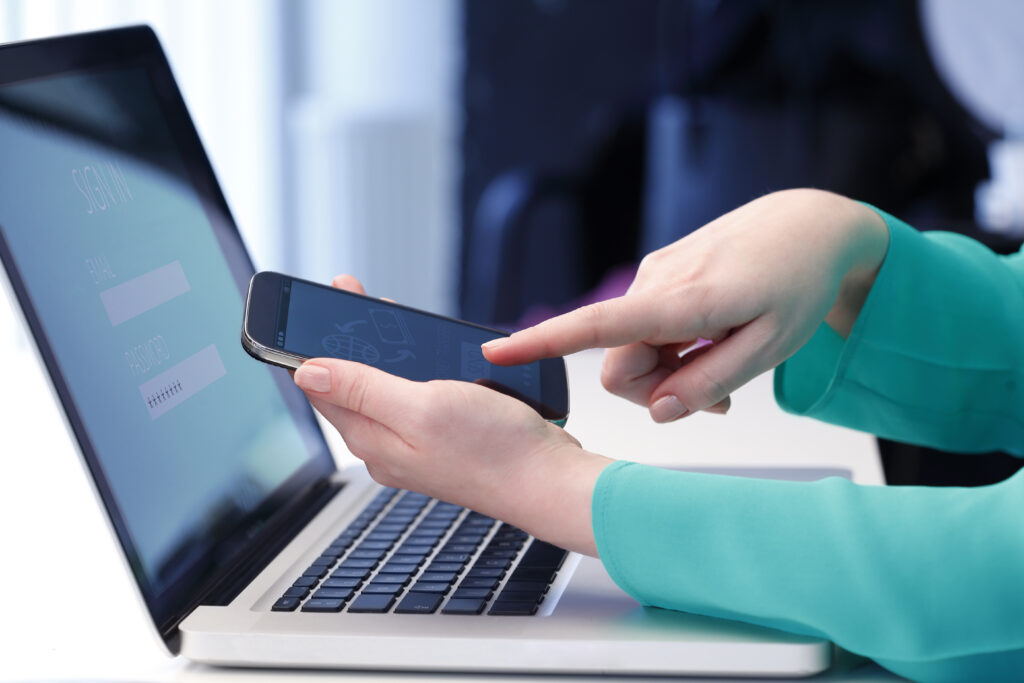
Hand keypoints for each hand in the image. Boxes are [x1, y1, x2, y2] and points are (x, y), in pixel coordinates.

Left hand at [293, 275, 612, 555]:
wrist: (548, 482)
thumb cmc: (493, 451)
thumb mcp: (420, 408)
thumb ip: (363, 388)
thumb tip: (307, 373)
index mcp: (372, 438)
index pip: (323, 386)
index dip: (314, 344)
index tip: (315, 306)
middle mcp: (388, 444)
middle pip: (351, 384)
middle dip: (346, 339)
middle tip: (350, 294)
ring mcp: (417, 443)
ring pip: (384, 388)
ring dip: (381, 351)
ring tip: (382, 315)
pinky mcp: (445, 438)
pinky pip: (415, 398)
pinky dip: (413, 369)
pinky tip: (424, 354)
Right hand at [483, 189, 888, 421]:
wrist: (808, 224)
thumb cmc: (796, 284)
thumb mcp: (769, 348)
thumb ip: (709, 384)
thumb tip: (658, 413)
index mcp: (683, 300)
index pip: (597, 326)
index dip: (543, 344)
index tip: (494, 355)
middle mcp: (656, 282)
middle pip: (617, 365)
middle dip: (654, 391)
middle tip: (714, 396)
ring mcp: (655, 274)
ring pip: (631, 348)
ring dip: (669, 370)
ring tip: (721, 363)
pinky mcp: (659, 274)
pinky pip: (646, 327)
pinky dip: (674, 347)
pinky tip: (712, 340)